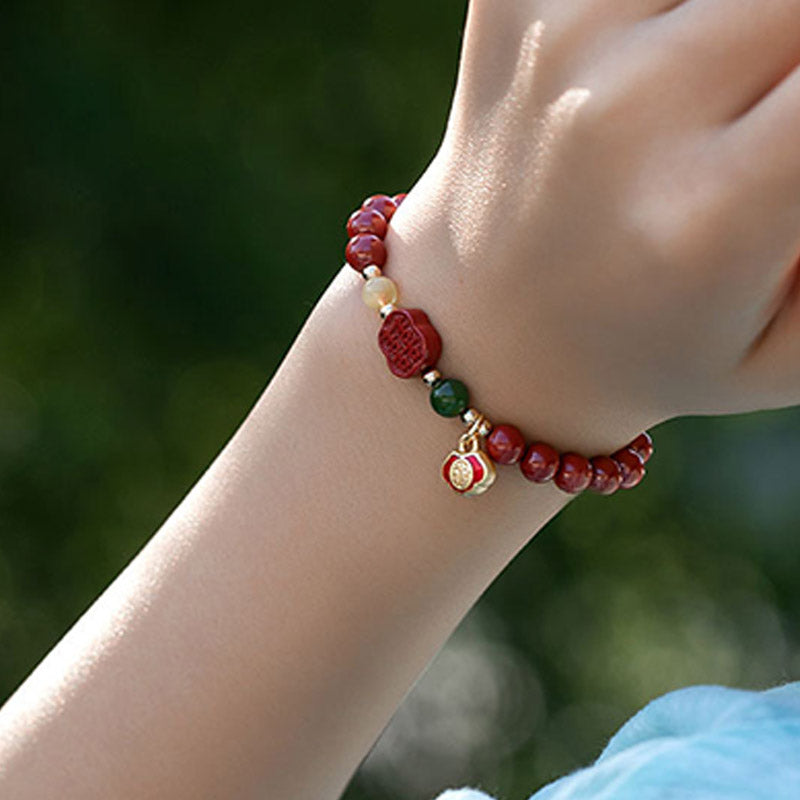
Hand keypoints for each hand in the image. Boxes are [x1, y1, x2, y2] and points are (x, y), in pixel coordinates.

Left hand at [386, 0, 799, 452]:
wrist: (485, 331)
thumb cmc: (650, 345)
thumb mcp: (789, 349)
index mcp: (711, 219)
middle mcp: (626, 115)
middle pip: (798, 1)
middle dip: (797, 47)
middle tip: (764, 112)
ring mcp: (560, 39)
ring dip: (754, 19)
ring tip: (732, 81)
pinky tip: (673, 43)